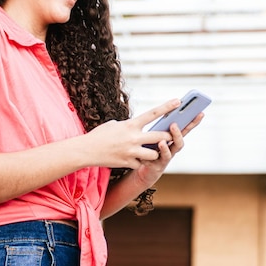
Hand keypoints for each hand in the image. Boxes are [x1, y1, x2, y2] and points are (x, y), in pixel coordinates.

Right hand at [84, 98, 204, 179]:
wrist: (86, 150)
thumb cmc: (99, 135)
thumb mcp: (114, 124)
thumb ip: (128, 125)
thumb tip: (137, 127)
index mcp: (130, 124)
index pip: (153, 114)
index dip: (167, 107)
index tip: (178, 101)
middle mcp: (133, 137)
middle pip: (160, 137)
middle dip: (167, 137)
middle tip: (169, 136)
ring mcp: (131, 151)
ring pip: (154, 154)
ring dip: (153, 153)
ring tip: (147, 151)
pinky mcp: (128, 163)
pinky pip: (141, 164)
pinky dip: (138, 163)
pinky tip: (131, 160)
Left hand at [134, 110, 204, 186]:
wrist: (148, 168)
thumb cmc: (153, 147)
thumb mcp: (157, 133)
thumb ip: (163, 125)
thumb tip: (169, 108)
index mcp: (174, 139)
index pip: (186, 129)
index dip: (193, 122)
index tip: (200, 113)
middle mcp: (172, 149)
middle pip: (179, 143)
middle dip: (177, 134)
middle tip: (173, 125)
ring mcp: (164, 159)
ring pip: (168, 155)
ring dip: (165, 148)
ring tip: (161, 142)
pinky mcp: (155, 167)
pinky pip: (152, 163)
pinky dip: (148, 159)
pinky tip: (143, 156)